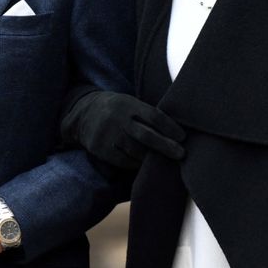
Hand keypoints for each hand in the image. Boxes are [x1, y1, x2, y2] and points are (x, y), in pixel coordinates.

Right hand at [61, 90, 184, 168]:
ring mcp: (108, 134)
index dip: (170, 127)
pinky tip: (145, 164)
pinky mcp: (100, 148)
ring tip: (165, 161)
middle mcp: (118, 118)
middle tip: (181, 154)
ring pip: (135, 150)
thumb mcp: (130, 104)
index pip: (154, 116)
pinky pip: (123, 160)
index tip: (183, 137)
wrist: (84, 113)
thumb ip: (148, 114)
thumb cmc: (118, 110)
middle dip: (166, 146)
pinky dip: (136, 163)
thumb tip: (176, 131)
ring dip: (152, 157)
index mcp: (128, 104)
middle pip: (146, 135)